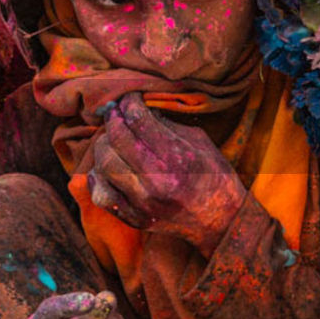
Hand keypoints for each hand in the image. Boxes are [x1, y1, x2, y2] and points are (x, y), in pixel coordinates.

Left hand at [88, 93, 246, 255]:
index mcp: (176, 158)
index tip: (129, 97)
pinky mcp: (134, 218)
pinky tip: (106, 166)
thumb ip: (165, 124)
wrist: (221, 221)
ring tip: (111, 139)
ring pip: (104, 165)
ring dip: (103, 146)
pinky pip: (100, 194)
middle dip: (112, 119)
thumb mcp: (198, 141)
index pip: (137, 120)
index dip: (129, 102)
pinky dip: (98, 176)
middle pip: (116, 140)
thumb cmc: (213, 175)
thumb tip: (136, 107)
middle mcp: (156, 182)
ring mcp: (142, 203)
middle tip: (115, 113)